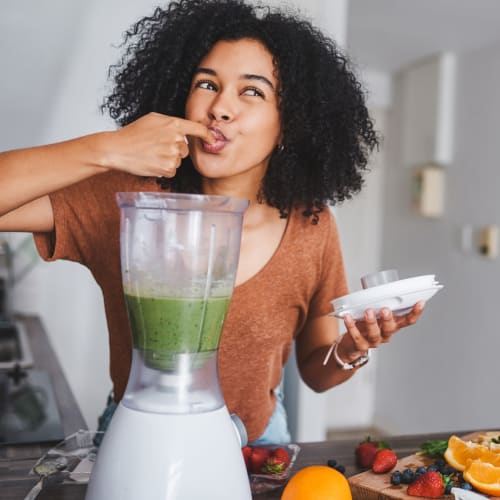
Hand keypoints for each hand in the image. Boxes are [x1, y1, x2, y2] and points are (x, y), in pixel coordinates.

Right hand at [97, 112, 213, 177]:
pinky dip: (163, 169)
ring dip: (168, 160)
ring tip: (151, 154)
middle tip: (156, 148)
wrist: (118, 149)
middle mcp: (176, 139)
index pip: (198, 129)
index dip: (207, 135)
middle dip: (175, 150)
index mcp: (174, 124)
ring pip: (178, 160)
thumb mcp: (153, 119)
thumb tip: (185, 131)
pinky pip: (172, 171)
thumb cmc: (133, 133)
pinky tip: (151, 163)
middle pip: (186, 149)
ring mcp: (172, 154)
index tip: (212, 140)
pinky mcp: (168, 168)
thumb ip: (171, 123)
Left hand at [335, 301, 424, 363]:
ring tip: (368, 311)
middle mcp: (385, 335)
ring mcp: (373, 342)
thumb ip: (377, 302)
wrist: (351, 345)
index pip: (407, 321)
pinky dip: (352, 326)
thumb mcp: (374, 313)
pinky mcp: (360, 346)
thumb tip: (376, 286)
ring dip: (371, 322)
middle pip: (391, 328)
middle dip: (388, 318)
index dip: (415, 313)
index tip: (420, 302)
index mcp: (392, 326)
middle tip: (385, 309)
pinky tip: (348, 317)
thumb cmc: (364, 325)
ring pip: (375, 334)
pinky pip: (357, 337)